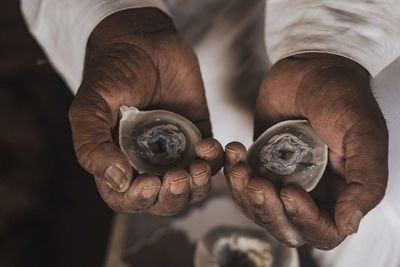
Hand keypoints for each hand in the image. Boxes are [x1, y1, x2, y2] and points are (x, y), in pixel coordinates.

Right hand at [69, 8, 222, 214]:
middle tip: (178, 177)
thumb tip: (116, 180)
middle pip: (163, 199)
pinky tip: (210, 144)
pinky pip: (212, 159)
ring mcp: (175, 150)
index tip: (147, 183)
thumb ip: (92, 143)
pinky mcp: (198, 134)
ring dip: (198, 184)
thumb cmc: (112, 71)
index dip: (138, 199)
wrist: (144, 39)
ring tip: (199, 165)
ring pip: (191, 186)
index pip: (126, 198)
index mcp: (117, 161)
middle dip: (173, 196)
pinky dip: (215, 159)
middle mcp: (147, 161)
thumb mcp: (91, 105)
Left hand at [224, 53, 387, 248]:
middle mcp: (311, 191)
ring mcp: (283, 177)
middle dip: (266, 209)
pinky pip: (242, 182)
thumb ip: (365, 181)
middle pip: (284, 224)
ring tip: (240, 165)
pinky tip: (234, 150)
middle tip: (256, 183)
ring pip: (258, 207)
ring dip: (244, 193)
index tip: (290, 192)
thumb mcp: (363, 135)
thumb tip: (349, 226)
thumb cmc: (343, 97)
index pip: (322, 230)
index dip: (304, 221)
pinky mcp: (261, 162)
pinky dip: (233, 172)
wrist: (311, 67)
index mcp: (340, 192)